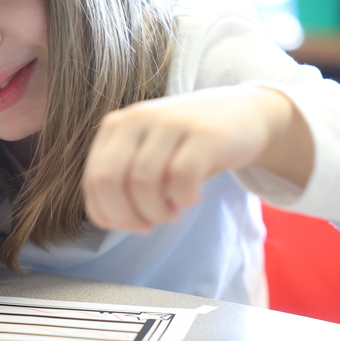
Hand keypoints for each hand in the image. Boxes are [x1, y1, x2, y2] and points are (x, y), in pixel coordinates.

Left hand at [81, 86, 311, 231]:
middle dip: (126, 216)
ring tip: (171, 213)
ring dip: (156, 211)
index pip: (93, 179)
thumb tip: (105, 218)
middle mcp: (137, 118)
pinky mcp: (204, 134)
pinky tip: (190, 199)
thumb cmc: (189, 144)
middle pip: (109, 180)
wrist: (245, 114)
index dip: (108, 213)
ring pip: (142, 182)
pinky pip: (180, 178)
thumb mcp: (147, 152)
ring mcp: (170, 123)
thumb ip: (122, 178)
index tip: (131, 224)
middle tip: (148, 226)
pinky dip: (182, 199)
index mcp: (117, 125)